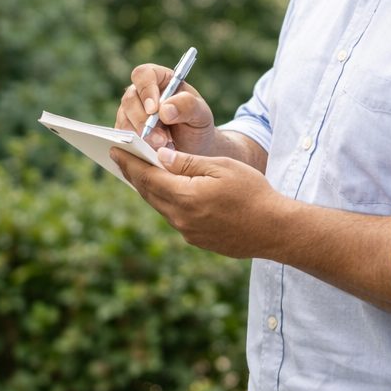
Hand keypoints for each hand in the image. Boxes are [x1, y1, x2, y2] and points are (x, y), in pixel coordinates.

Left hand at [110, 145, 280, 258]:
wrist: (276, 230)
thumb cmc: (253, 193)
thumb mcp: (221, 167)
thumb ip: (188, 162)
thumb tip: (161, 157)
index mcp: (185, 197)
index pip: (147, 177)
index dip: (129, 163)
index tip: (114, 150)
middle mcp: (181, 218)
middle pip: (149, 193)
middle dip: (134, 174)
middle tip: (121, 158)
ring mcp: (188, 232)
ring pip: (161, 206)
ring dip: (149, 188)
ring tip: (140, 172)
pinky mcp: (198, 239)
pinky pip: (174, 217)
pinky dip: (166, 201)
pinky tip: (167, 191)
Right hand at [116, 62, 219, 154]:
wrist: (193, 149)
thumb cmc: (197, 125)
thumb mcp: (201, 114)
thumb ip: (187, 106)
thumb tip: (164, 109)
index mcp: (159, 80)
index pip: (144, 74)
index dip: (146, 90)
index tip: (153, 110)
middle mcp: (141, 94)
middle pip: (130, 99)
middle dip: (144, 121)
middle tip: (161, 139)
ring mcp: (130, 113)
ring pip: (124, 120)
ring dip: (141, 136)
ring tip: (163, 146)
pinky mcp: (125, 131)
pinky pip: (122, 137)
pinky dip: (136, 146)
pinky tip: (153, 151)